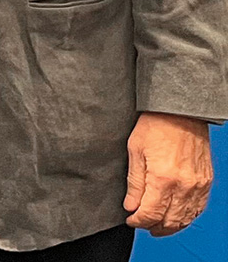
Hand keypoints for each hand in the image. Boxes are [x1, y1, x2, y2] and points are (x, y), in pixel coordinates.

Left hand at [123, 111, 212, 234]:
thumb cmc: (155, 126)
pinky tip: (176, 216)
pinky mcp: (206, 182)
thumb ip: (134, 183)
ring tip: (157, 225)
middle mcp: (184, 186)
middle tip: (142, 225)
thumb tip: (131, 206)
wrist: (180, 112)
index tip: (131, 220)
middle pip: (169, 221)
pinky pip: (198, 208)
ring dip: (171, 226)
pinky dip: (186, 217)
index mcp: (163, 179)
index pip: (150, 213)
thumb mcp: (135, 150)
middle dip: (153, 226)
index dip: (138, 221)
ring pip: (185, 218)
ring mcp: (198, 186)